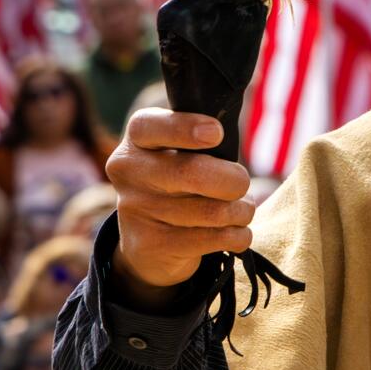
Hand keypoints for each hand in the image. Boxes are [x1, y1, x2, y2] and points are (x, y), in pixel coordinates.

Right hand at [108, 110, 254, 297]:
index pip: (150, 126)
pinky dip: (239, 235)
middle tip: (241, 184)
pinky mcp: (152, 244)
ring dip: (241, 212)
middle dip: (234, 180)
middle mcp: (129, 172)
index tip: (216, 132)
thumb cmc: (180, 183)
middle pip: (193, 172)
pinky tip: (233, 232)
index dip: (185, 128)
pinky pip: (216, 238)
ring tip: (238, 210)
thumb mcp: (182, 153)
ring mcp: (136, 209)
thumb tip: (225, 135)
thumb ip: (201, 139)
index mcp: (137, 140)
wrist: (150, 241)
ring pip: (213, 211)